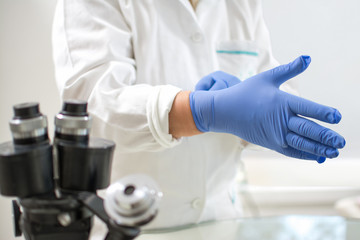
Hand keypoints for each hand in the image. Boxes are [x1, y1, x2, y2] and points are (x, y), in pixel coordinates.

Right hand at [190, 56, 345, 162]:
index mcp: (281, 102)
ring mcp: (275, 134)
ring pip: (302, 143)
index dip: (324, 113)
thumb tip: (308, 57)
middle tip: (341, 142)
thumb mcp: (266, 78)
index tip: (338, 117)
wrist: (224, 112)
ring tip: (335, 152)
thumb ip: (289, 69)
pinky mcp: (271, 144)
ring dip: (319, 148)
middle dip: (326, 136)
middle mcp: (280, 120)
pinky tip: (318, 156)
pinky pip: (292, 151)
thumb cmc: (245, 92)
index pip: (307, 108)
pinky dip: (305, 155)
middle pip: (308, 129)